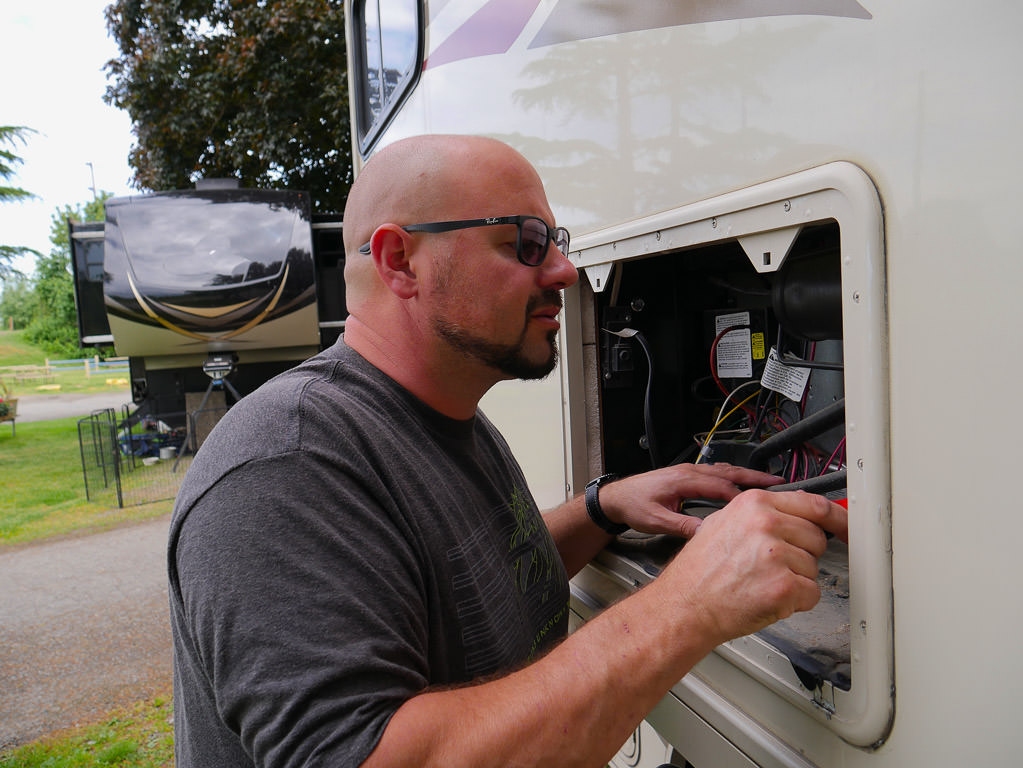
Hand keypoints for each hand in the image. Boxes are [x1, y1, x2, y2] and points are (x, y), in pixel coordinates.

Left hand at [598, 463, 785, 537]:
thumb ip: (683, 526)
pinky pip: (716, 472)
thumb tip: (708, 533)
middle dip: (755, 479)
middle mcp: (689, 472)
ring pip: (724, 470)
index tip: (764, 505)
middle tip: (780, 484)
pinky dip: (733, 476)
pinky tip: (742, 481)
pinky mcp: (687, 475)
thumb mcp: (657, 520)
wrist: (616, 497)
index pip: (721, 487)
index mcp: (683, 480)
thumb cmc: (633, 505)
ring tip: (769, 481)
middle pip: (728, 473)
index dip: (744, 497)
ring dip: (746, 475)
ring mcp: (689, 471)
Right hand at [663, 489, 847, 646]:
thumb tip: (797, 513)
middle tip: (769, 566)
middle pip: (817, 538)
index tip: (848, 526)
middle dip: (802, 555)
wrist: (685, 605)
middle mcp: (767, 524)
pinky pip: (811, 594)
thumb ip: (762, 514)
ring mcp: (776, 555)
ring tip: (760, 581)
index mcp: (754, 504)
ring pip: (814, 568)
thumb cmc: (701, 571)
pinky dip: (795, 602)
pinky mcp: (784, 586)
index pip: (814, 505)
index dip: (837, 518)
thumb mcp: (725, 523)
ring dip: (795, 580)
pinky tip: (766, 597)